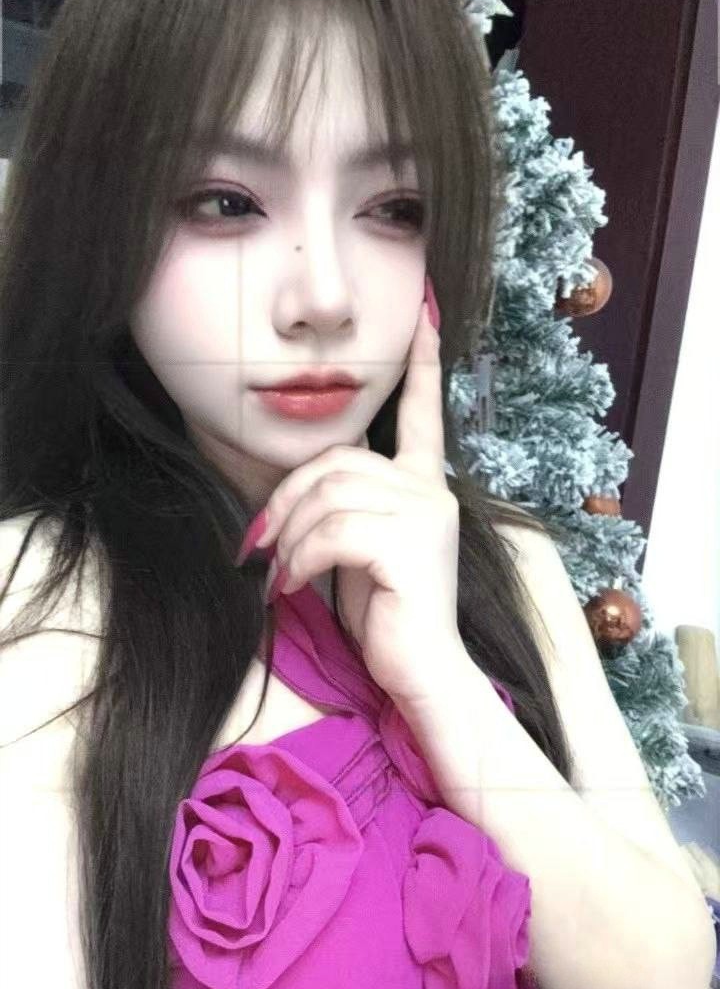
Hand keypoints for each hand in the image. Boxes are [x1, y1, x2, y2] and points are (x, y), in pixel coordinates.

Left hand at [237, 292, 466, 709]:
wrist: (422, 673)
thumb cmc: (387, 615)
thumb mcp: (358, 551)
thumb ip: (341, 509)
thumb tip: (288, 500)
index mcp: (423, 486)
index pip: (424, 414)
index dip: (423, 365)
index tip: (425, 315)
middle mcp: (430, 491)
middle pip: (338, 460)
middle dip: (288, 501)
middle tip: (264, 547)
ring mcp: (425, 513)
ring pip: (329, 495)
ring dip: (291, 539)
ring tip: (282, 575)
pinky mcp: (410, 542)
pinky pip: (332, 529)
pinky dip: (301, 557)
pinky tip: (293, 585)